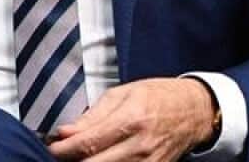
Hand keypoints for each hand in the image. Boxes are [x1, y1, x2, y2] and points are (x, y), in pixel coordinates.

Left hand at [48, 77, 217, 160]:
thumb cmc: (160, 96)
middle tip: (62, 154)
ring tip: (82, 155)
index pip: (87, 143)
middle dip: (71, 161)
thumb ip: (92, 115)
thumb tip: (64, 132)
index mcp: (132, 118)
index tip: (53, 147)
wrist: (196, 111)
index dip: (63, 149)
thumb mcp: (125, 93)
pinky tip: (102, 158)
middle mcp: (140, 145)